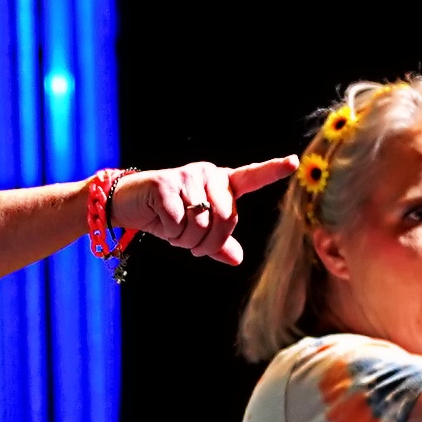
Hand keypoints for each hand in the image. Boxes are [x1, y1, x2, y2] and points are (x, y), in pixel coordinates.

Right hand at [106, 157, 296, 265]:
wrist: (127, 204)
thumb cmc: (166, 216)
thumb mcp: (194, 232)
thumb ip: (218, 244)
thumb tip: (237, 259)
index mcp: (220, 183)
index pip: (250, 177)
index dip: (272, 170)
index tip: (294, 162)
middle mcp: (207, 174)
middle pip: (226, 217)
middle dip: (210, 242)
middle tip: (194, 248)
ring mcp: (186, 176)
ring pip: (201, 223)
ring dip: (187, 240)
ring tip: (174, 232)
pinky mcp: (165, 183)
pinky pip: (178, 221)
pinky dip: (171, 232)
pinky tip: (161, 224)